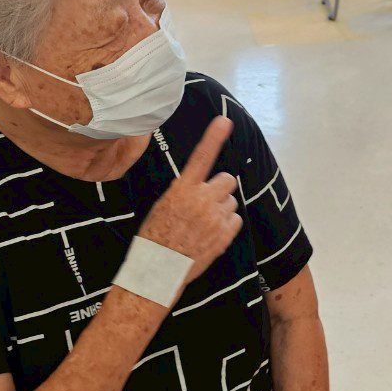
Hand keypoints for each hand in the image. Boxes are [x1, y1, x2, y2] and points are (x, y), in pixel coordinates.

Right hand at [140, 117, 242, 273]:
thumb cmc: (156, 237)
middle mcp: (201, 199)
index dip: (214, 137)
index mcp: (182, 189)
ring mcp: (215, 217)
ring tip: (204, 223)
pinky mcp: (225, 234)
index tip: (224, 121)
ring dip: (222, 208)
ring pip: (231, 201)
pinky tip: (211, 234)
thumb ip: (185, 191)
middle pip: (227, 180)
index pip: (201, 157)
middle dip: (220, 189)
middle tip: (206, 203)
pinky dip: (227, 225)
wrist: (159, 269)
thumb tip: (200, 185)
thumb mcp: (164, 205)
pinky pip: (235, 219)